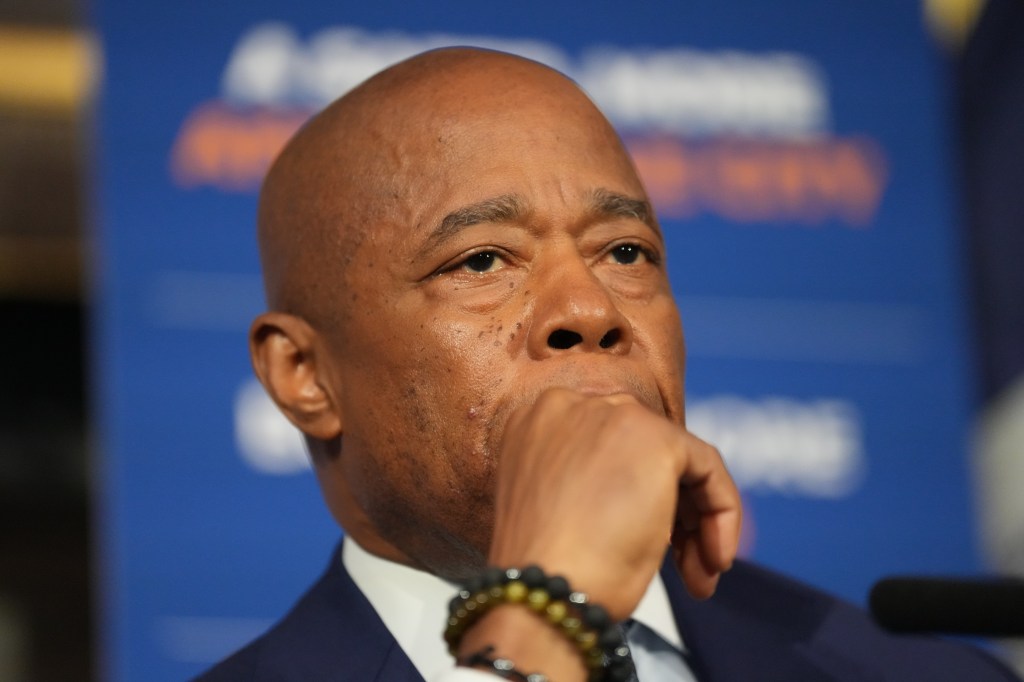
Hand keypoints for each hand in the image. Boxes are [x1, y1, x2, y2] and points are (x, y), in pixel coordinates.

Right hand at [487, 387, 740, 619]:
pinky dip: (721, 513)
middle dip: (671, 512)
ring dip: (695, 522)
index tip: (649, 544)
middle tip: (682, 566)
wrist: (545, 591)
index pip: (607, 450)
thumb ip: (593, 487)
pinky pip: (707, 468)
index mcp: (538, 424)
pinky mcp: (656, 439)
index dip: (634, 499)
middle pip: (643, 452)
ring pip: (678, 460)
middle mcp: (571, 406)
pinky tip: (712, 560)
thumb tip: (647, 502)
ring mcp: (613, 416)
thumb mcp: (561, 513)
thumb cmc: (546, 574)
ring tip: (698, 576)